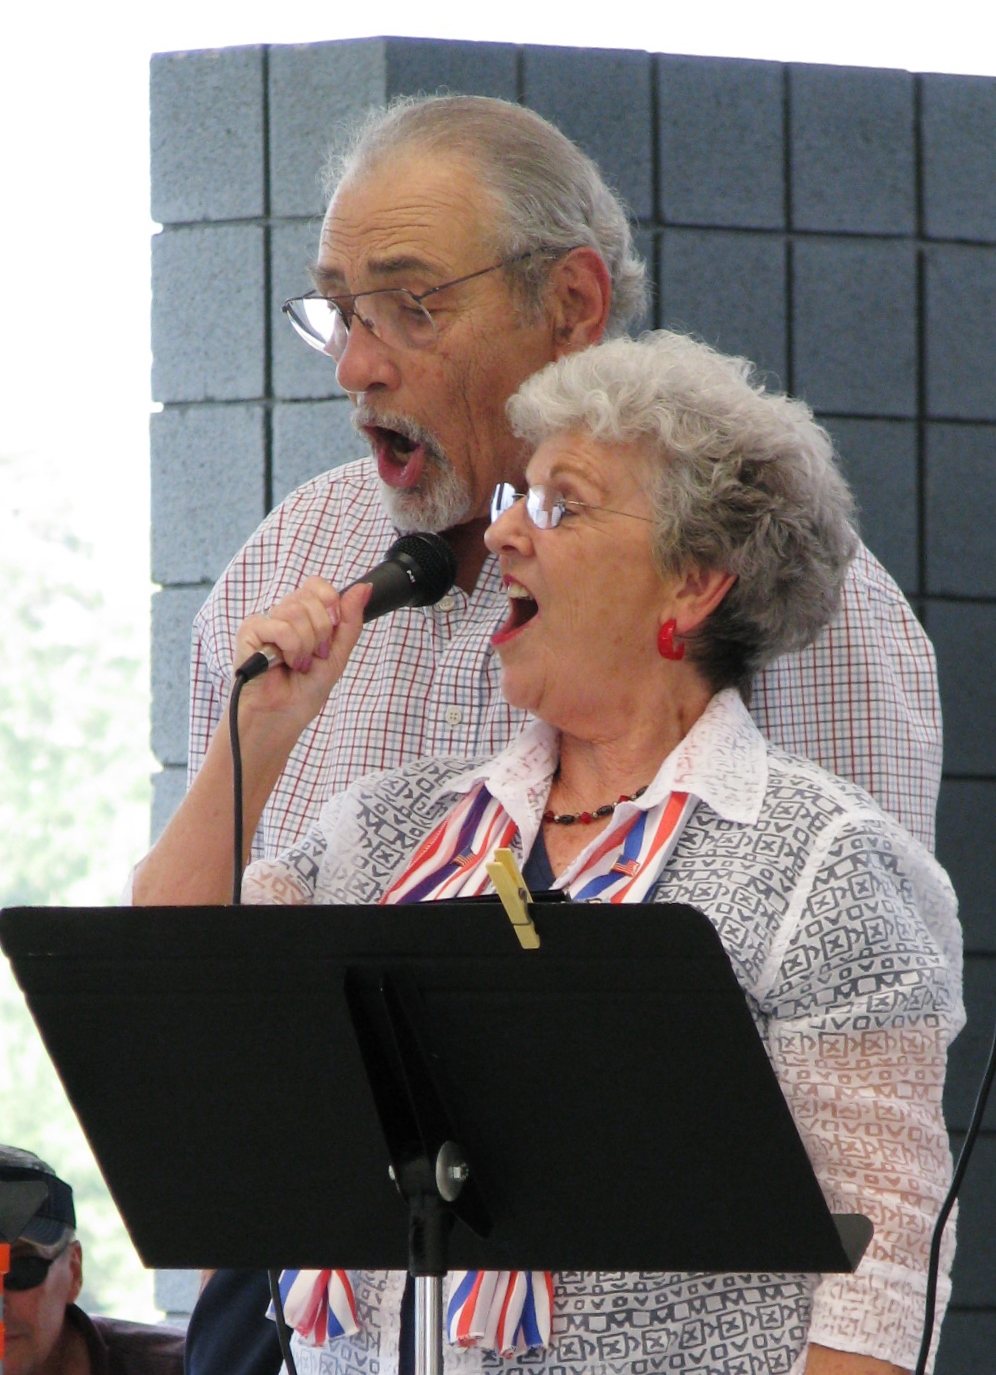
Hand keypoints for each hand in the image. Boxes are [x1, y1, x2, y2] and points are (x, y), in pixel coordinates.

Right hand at [233, 576, 370, 742]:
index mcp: (303, 615)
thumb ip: (350, 620)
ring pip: (296, 612)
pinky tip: (283, 663)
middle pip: (310, 598)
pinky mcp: (250, 632)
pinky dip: (291, 648)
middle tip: (314, 656)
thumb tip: (364, 588)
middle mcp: (283, 614)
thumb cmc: (304, 690)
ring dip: (306, 645)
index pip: (317, 585)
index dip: (330, 603)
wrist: (283, 717)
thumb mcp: (338, 654)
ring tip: (298, 664)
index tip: (332, 630)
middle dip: (321, 632)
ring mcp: (265, 621)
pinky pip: (280, 626)